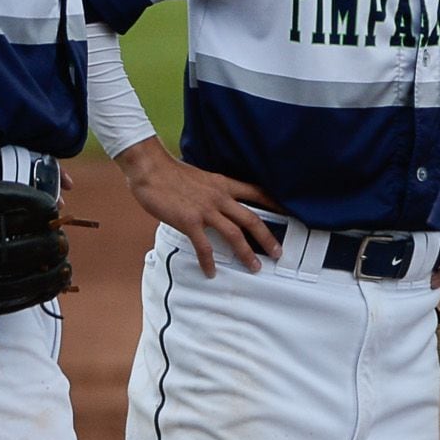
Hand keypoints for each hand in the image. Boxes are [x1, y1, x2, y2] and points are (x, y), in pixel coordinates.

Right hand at [120, 139, 278, 276]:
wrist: (150, 168)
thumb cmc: (170, 173)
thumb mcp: (201, 178)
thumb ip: (212, 191)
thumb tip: (217, 205)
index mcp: (223, 185)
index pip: (257, 193)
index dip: (275, 204)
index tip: (289, 214)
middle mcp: (220, 197)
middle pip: (252, 220)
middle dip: (268, 239)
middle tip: (278, 253)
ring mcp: (206, 210)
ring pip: (235, 235)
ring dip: (247, 253)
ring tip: (254, 267)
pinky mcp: (189, 220)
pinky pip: (204, 246)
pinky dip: (208, 261)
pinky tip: (211, 271)